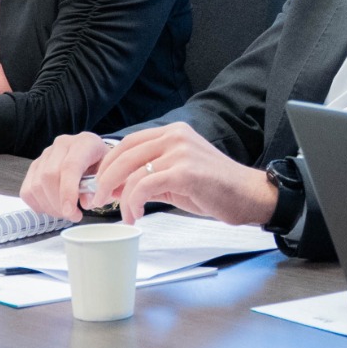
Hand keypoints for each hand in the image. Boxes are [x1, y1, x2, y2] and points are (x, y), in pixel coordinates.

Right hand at [19, 132, 109, 221]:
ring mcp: (46, 154)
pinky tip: (52, 208)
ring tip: (65, 213)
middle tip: (72, 216)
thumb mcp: (110, 176)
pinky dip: (37, 204)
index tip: (71, 212)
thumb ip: (103, 189)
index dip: (68, 192)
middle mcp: (63, 144)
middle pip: (49, 176)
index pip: (70, 166)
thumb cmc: (103, 167)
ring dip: (49, 206)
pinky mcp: (35, 166)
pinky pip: (27, 190)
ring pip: (36, 185)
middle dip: (58, 203)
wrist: (95, 156)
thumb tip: (86, 203)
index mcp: (85, 143)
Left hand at [90, 123, 277, 226]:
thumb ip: (149, 177)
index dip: (109, 164)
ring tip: (123, 214)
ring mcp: (180, 152)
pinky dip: (134, 202)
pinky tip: (136, 215)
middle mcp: (175, 136)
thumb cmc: (216, 188)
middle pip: (125, 154)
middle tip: (98, 199)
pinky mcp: (184, 171)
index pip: (128, 143)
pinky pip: (145, 185)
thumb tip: (117, 188)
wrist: (248, 196)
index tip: (99, 183)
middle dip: (106, 180)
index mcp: (173, 132)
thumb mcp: (177, 178)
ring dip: (120, 197)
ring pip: (132, 172)